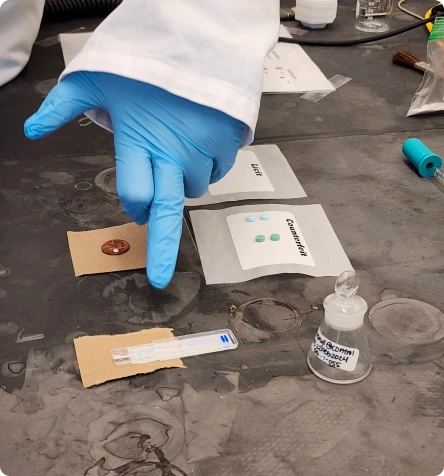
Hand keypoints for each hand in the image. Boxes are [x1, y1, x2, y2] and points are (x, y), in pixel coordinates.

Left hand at [24, 72, 243, 287]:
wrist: (196, 35)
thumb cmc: (142, 61)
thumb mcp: (94, 76)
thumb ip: (62, 105)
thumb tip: (30, 130)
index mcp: (138, 141)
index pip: (134, 194)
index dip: (133, 206)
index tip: (137, 215)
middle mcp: (172, 152)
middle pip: (168, 208)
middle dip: (164, 246)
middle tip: (162, 275)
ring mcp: (204, 148)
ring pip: (196, 188)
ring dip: (185, 182)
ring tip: (180, 154)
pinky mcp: (229, 140)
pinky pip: (220, 169)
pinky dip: (211, 164)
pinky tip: (202, 142)